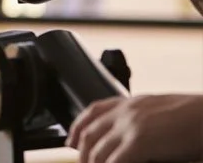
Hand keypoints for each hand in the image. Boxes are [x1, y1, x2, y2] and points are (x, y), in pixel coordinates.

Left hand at [67, 94, 202, 162]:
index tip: (70, 142)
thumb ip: (140, 120)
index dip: (77, 128)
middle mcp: (125, 112)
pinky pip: (114, 162)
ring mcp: (130, 126)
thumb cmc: (194, 118)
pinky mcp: (139, 142)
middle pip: (90, 135)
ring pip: (98, 152)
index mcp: (130, 102)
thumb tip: (128, 140)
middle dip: (84, 155)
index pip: (92, 112)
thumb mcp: (160, 112)